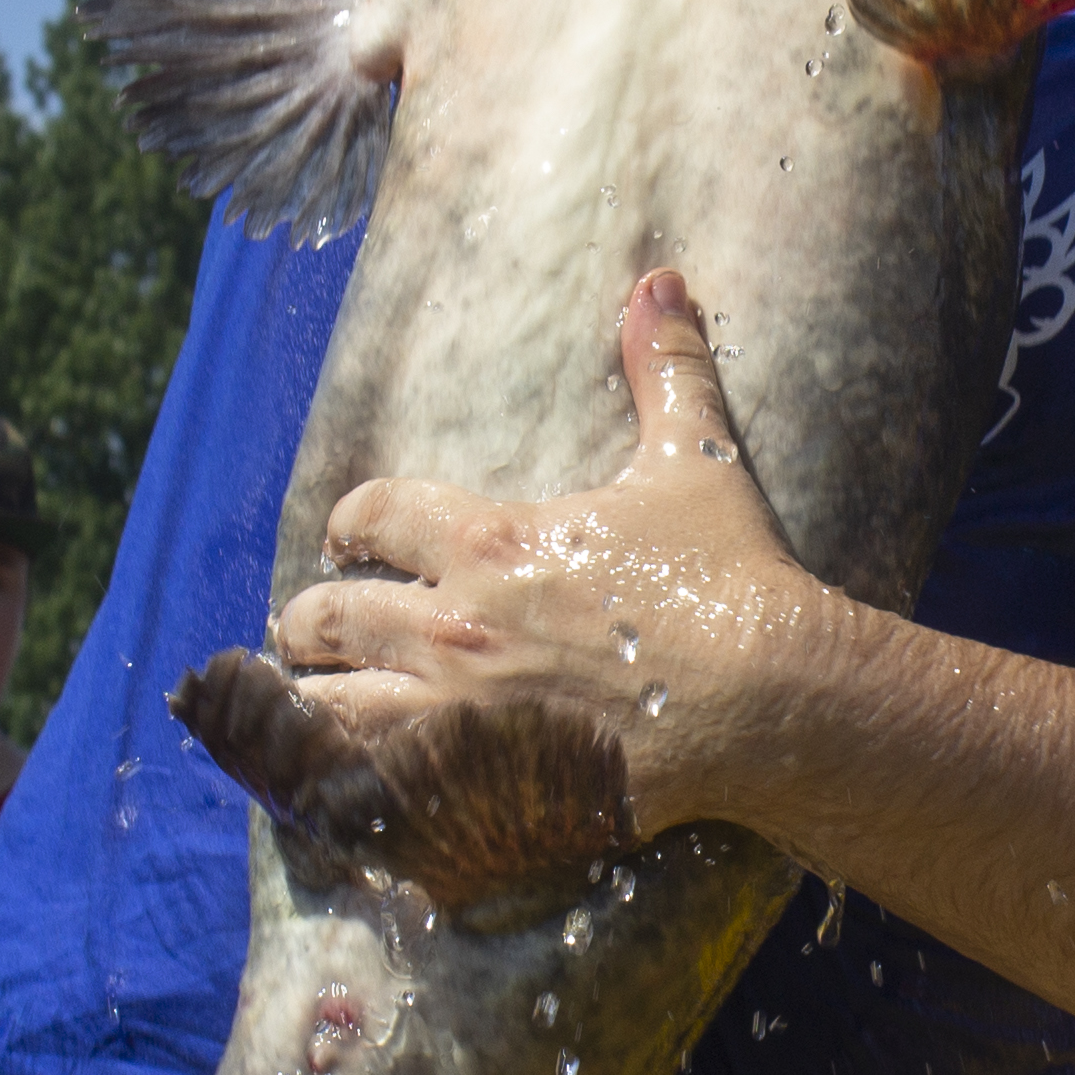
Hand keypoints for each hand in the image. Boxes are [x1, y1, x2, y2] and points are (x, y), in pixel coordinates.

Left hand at [284, 272, 823, 836]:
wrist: (773, 698)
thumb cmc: (732, 580)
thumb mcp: (697, 461)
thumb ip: (667, 370)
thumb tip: (660, 281)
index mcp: (489, 542)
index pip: (372, 515)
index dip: (349, 523)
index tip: (348, 538)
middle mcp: (455, 627)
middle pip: (329, 619)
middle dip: (309, 622)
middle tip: (308, 630)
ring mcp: (461, 718)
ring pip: (330, 712)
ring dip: (308, 704)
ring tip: (301, 706)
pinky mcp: (486, 791)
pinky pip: (379, 793)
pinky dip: (346, 787)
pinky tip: (340, 788)